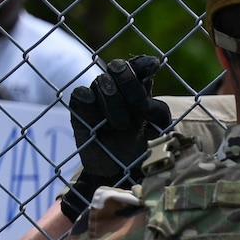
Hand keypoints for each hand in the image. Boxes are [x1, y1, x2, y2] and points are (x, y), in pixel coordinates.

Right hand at [65, 57, 170, 213]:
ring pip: (102, 82)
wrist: (120, 176)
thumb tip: (149, 94)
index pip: (140, 67)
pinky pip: (81, 95)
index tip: (152, 66)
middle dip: (129, 82)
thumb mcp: (159, 133)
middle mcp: (118, 91)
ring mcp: (97, 98)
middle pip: (119, 68)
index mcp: (141, 93)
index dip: (143, 64)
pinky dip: (90, 105)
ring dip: (114, 102)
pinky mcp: (80, 109)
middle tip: (137, 105)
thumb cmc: (144, 153)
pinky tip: (97, 121)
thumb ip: (156, 110)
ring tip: (120, 127)